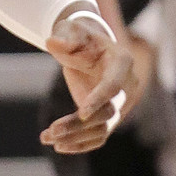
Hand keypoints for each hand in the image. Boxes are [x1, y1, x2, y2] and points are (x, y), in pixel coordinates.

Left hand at [40, 12, 131, 153]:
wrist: (88, 49)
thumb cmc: (80, 37)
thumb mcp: (71, 30)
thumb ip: (65, 36)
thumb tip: (51, 43)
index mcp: (122, 61)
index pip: (114, 85)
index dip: (99, 98)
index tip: (81, 112)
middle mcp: (128, 86)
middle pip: (108, 112)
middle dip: (80, 124)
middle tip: (52, 131)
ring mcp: (121, 104)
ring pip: (102, 129)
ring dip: (75, 137)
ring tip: (47, 138)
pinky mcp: (111, 117)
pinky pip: (99, 136)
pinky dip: (80, 144)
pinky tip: (59, 146)